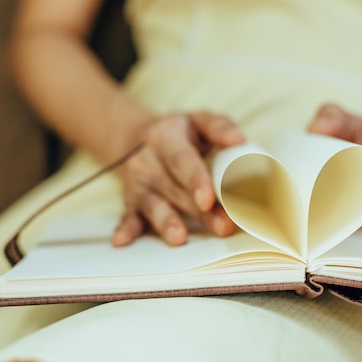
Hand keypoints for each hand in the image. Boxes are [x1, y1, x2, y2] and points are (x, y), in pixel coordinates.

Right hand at [113, 112, 245, 246]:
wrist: (137, 139)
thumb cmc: (180, 134)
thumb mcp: (198, 121)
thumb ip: (219, 127)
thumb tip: (239, 141)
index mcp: (167, 136)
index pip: (182, 159)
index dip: (196, 179)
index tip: (209, 198)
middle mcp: (148, 159)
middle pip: (175, 188)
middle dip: (199, 210)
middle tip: (222, 226)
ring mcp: (138, 182)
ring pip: (154, 205)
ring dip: (167, 222)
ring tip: (179, 238)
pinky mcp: (131, 201)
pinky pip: (128, 216)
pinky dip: (125, 228)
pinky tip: (122, 240)